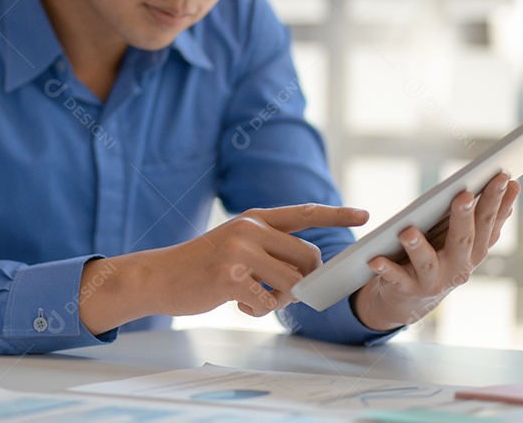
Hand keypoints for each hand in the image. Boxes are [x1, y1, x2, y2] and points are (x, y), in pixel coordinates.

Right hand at [78, 204, 368, 333]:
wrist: (158, 277)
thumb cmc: (200, 266)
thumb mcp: (234, 244)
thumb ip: (267, 248)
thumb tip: (305, 271)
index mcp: (253, 218)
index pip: (304, 213)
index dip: (337, 214)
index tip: (365, 214)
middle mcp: (249, 230)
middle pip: (307, 256)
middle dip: (305, 280)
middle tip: (284, 292)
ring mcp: (239, 252)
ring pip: (291, 281)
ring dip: (281, 299)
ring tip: (256, 299)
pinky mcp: (230, 277)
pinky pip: (267, 301)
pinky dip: (259, 309)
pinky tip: (239, 304)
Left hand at [353, 173, 520, 330]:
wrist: (411, 299)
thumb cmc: (439, 256)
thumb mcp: (463, 237)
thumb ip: (485, 216)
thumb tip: (513, 184)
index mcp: (475, 251)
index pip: (488, 222)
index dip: (497, 201)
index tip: (504, 178)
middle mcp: (459, 268)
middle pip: (463, 240)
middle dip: (465, 217)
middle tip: (464, 195)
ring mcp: (433, 281)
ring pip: (427, 262)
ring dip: (418, 246)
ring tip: (407, 231)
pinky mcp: (407, 290)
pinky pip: (396, 279)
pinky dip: (385, 269)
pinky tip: (374, 260)